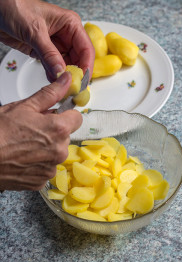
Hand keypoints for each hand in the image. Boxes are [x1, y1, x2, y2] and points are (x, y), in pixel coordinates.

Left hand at [0, 0, 94, 80]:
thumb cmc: (16, 7)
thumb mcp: (34, 31)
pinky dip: (53, 74)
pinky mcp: (45, 52)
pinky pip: (53, 66)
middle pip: (78, 59)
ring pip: (66, 64)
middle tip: (71, 85)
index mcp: (70, 24)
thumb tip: (61, 71)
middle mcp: (65, 35)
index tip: (82, 78)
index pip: (85, 48)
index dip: (86, 65)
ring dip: (63, 75)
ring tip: (60, 83)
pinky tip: (52, 79)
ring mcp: (55, 44)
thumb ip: (49, 53)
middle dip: (75, 72)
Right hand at [0, 73, 81, 190]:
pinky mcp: (41, 181)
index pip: (77, 118)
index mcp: (59, 129)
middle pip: (65, 136)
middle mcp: (60, 151)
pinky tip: (23, 158)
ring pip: (55, 152)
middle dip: (53, 132)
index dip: (65, 115)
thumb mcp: (24, 106)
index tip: (54, 116)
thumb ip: (50, 94)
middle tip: (32, 130)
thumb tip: (67, 80)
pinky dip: (38, 163)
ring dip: (46, 148)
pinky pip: (46, 167)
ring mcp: (51, 168)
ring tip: (25, 145)